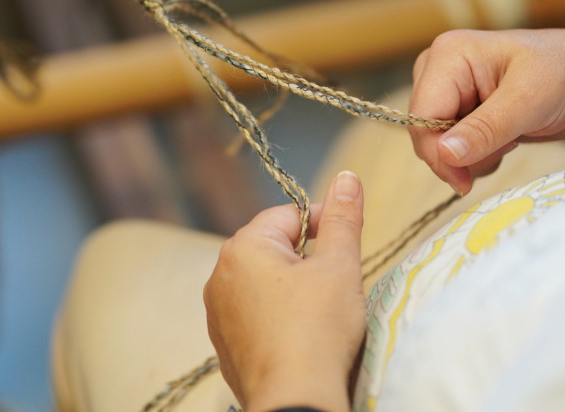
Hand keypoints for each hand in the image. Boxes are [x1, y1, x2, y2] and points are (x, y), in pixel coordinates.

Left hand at [203, 171, 366, 411]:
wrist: (294, 399)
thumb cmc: (318, 330)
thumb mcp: (339, 266)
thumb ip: (343, 217)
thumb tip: (346, 175)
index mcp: (243, 247)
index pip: (290, 214)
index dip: (324, 224)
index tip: (347, 243)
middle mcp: (220, 274)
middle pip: (274, 246)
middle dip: (307, 256)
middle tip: (336, 282)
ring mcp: (217, 310)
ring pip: (264, 279)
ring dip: (292, 285)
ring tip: (319, 311)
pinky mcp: (224, 341)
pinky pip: (254, 311)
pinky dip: (277, 314)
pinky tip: (299, 333)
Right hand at [408, 29, 564, 194]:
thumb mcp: (528, 101)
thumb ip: (485, 129)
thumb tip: (445, 154)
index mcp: (448, 54)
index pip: (421, 115)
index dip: (437, 152)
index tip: (464, 182)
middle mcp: (439, 68)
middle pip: (424, 130)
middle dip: (460, 153)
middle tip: (504, 148)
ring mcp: (447, 88)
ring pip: (437, 142)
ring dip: (472, 155)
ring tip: (509, 139)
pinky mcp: (458, 107)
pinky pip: (450, 145)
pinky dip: (476, 154)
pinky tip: (504, 140)